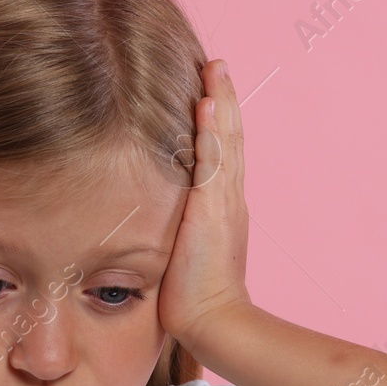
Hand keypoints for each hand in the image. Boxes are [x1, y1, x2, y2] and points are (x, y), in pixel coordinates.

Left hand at [157, 59, 252, 349]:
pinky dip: (210, 132)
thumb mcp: (181, 254)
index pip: (221, 154)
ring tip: (215, 68)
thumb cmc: (192, 298)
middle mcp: (228, 198)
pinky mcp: (213, 210)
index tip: (210, 90)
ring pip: (225, 141)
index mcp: (223, 207)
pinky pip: (212, 162)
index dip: (218, 122)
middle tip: (218, 63)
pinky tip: (205, 105)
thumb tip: (157, 228)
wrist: (213, 321)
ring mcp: (224, 202)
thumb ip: (175, 232)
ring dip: (220, 102)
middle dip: (224, 99)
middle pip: (230, 137)